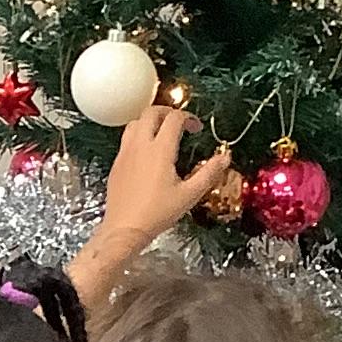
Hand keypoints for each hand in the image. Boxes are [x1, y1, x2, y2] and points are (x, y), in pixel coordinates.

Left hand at [102, 104, 231, 246]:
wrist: (125, 229)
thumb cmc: (157, 213)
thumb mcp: (190, 195)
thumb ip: (209, 173)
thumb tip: (225, 157)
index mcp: (160, 150)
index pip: (174, 118)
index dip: (188, 117)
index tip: (196, 127)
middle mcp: (140, 146)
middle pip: (151, 112)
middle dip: (167, 112)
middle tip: (179, 122)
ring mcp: (125, 153)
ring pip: (135, 122)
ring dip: (150, 120)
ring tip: (162, 132)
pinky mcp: (116, 163)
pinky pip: (126, 138)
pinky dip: (139, 134)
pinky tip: (147, 150)